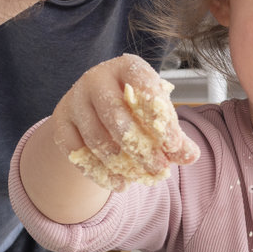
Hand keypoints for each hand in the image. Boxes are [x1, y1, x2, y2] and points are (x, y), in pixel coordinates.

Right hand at [50, 54, 199, 190]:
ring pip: (95, 137)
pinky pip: (77, 152)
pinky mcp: (61, 121)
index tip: (173, 146)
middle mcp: (96, 78)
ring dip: (119, 163)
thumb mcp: (157, 117)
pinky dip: (98, 171)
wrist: (95, 109)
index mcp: (127, 67)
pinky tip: (118, 183)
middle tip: (159, 170)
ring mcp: (75, 98)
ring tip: (138, 178)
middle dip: (140, 147)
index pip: (145, 88)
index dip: (159, 119)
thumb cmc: (135, 109)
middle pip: (115, 116)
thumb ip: (174, 136)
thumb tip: (191, 156)